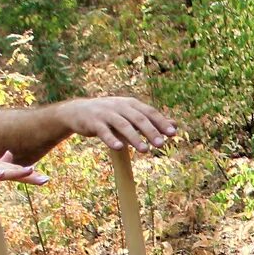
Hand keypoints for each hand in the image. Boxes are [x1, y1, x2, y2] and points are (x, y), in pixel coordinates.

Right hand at [0, 152, 48, 199]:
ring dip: (16, 171)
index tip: (44, 179)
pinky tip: (3, 174)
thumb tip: (10, 155)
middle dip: (29, 175)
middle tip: (45, 180)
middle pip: (11, 170)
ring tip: (31, 172)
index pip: (13, 170)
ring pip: (1, 170)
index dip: (29, 174)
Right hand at [62, 96, 176, 153]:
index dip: (161, 122)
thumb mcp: (130, 115)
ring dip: (134, 138)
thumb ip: (151, 121)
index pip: (149, 112)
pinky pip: (104, 132)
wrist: (78, 111)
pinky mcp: (94, 123)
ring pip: (123, 125)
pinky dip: (111, 139)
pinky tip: (119, 148)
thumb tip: (175, 125)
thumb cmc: (110, 115)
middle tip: (161, 144)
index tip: (173, 133)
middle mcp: (120, 107)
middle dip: (150, 131)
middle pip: (138, 119)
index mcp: (131, 104)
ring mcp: (106, 114)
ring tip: (144, 150)